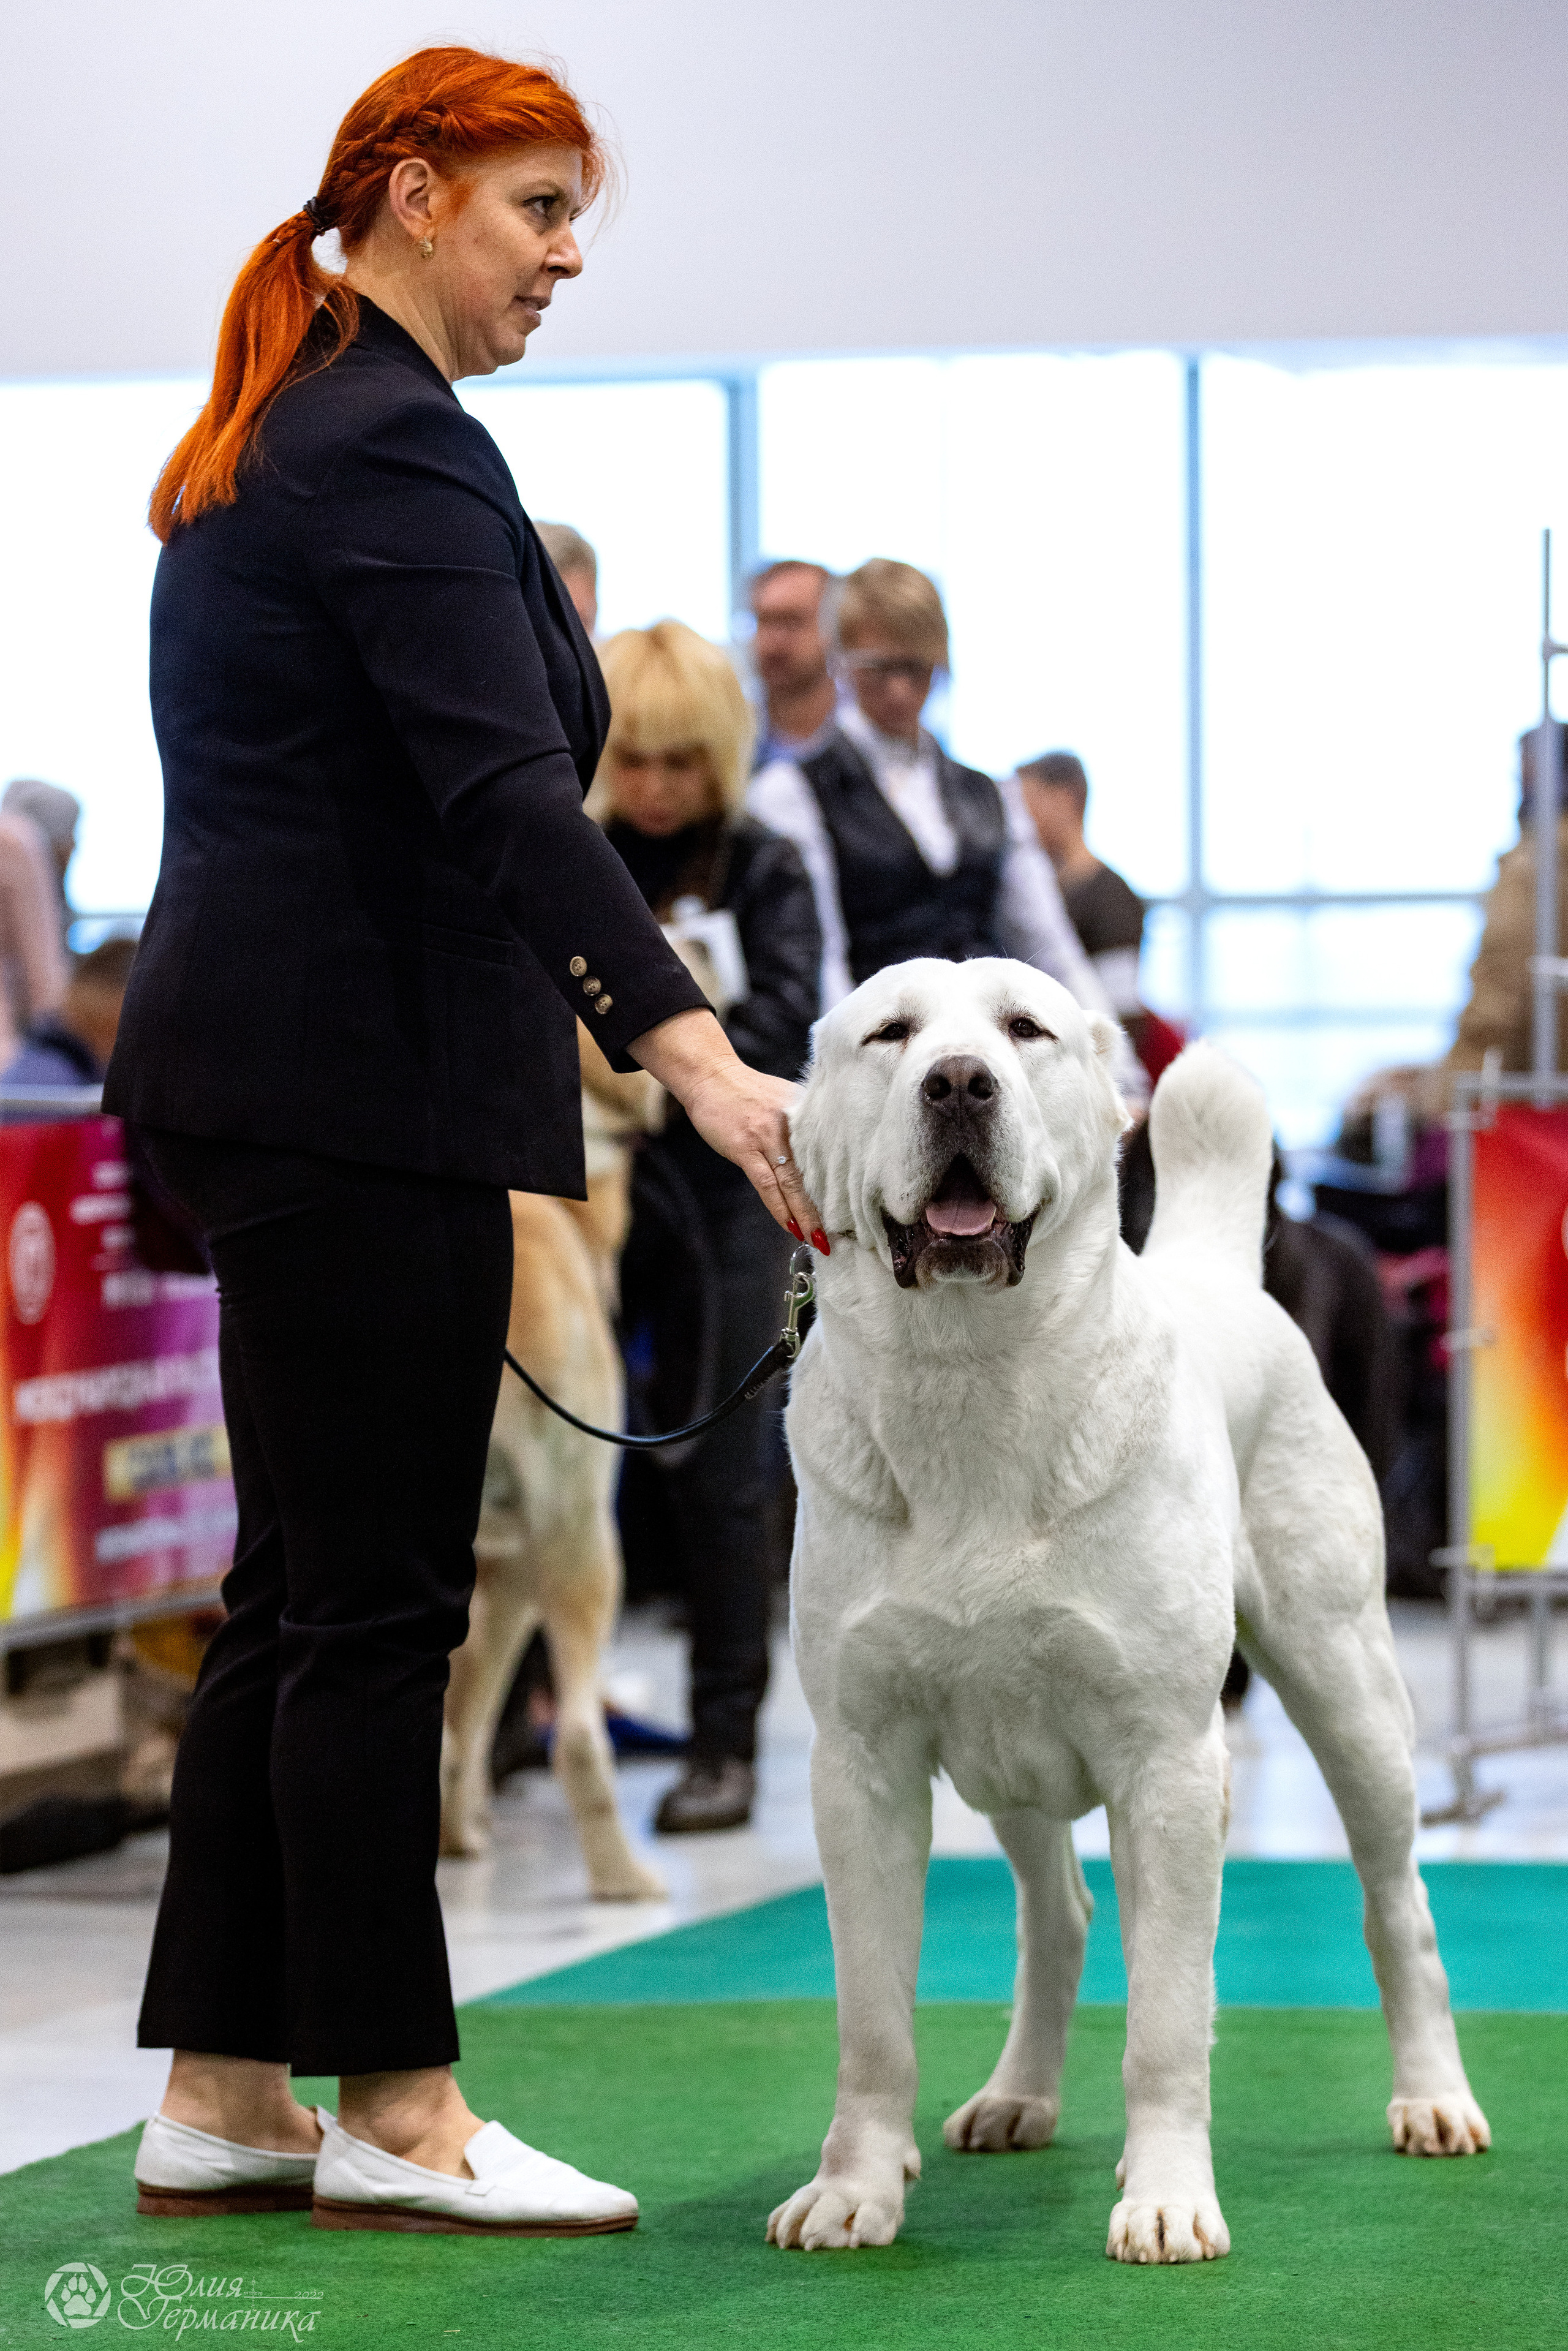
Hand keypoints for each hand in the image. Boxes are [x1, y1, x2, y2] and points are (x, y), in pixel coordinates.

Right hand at [629, 1009, 826, 1249]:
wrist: (711, 1075)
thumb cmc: (748, 1090)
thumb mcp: (785, 1100)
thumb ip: (803, 1126)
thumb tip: (821, 1155)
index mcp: (807, 1114)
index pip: (831, 1154)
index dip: (842, 1184)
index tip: (854, 1208)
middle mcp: (793, 1126)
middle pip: (814, 1173)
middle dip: (826, 1207)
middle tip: (840, 1234)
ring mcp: (768, 1137)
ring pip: (792, 1183)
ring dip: (805, 1215)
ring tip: (817, 1239)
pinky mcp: (746, 1148)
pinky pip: (766, 1184)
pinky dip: (779, 1207)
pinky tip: (789, 1225)